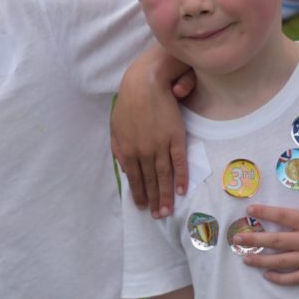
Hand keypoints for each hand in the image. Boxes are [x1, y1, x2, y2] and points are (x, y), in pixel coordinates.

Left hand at [111, 46, 191, 217]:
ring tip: (168, 210)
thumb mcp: (116, 126)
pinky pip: (179, 162)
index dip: (139, 193)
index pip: (134, 177)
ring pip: (164, 176)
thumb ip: (118, 148)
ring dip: (166, 196)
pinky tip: (182, 190)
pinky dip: (181, 177)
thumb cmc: (129, 102)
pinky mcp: (175, 137)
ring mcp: (160, 145)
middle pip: (150, 181)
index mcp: (127, 149)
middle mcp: (143, 151)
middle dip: (153, 200)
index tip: (142, 206)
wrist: (146, 82)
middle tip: (158, 216)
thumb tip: (122, 166)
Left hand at [234, 165, 298, 284]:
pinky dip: (280, 278)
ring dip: (261, 261)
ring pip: (281, 262)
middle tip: (236, 239)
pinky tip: (268, 276)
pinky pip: (295, 278)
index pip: (282, 216)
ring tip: (245, 259)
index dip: (264, 213)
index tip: (249, 211)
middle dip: (254, 240)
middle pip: (275, 241)